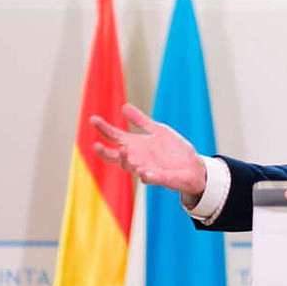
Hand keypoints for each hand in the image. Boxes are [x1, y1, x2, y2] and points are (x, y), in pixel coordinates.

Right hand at [91, 103, 206, 196]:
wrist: (193, 166)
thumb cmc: (173, 149)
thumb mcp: (158, 130)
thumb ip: (141, 121)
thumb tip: (124, 107)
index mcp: (136, 146)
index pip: (115, 137)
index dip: (104, 129)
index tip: (93, 119)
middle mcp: (137, 158)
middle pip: (115, 156)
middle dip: (105, 152)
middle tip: (97, 146)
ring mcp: (147, 169)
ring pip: (130, 167)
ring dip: (126, 160)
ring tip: (124, 151)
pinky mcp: (160, 178)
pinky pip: (151, 178)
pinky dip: (147, 175)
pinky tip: (143, 171)